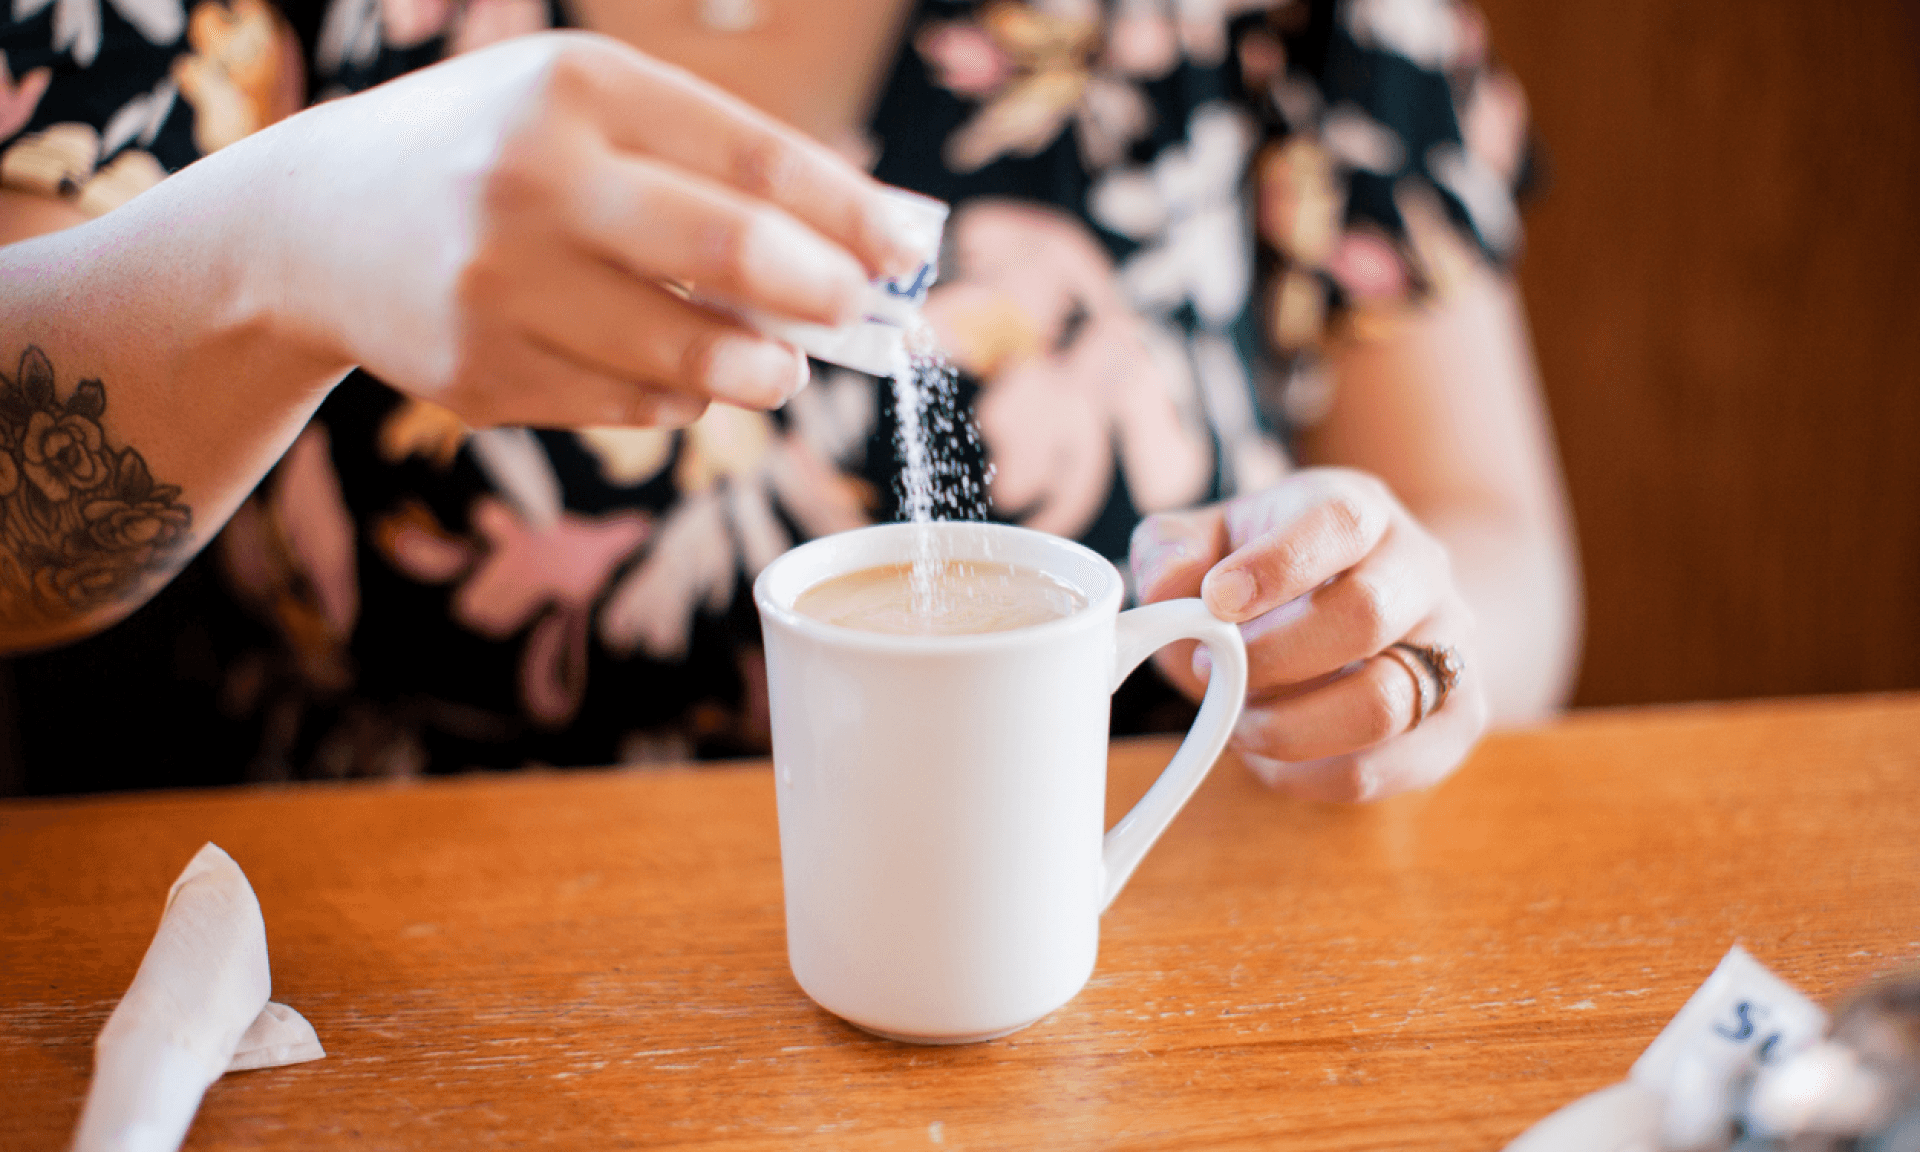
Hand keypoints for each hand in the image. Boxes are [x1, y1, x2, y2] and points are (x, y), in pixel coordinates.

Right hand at [224, 32, 927, 427]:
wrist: (315, 225)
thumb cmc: (492, 154)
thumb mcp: (585, 108)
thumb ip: (713, 161)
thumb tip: (866, 243)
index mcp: (574, 88)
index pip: (752, 157)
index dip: (850, 213)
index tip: (908, 251)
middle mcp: (530, 181)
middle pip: (728, 250)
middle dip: (822, 293)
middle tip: (858, 314)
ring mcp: (497, 287)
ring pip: (686, 354)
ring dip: (760, 369)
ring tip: (778, 363)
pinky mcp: (480, 376)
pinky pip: (629, 405)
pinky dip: (676, 395)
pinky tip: (672, 369)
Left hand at [1129, 468, 1487, 801]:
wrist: (1363, 609)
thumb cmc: (1271, 575)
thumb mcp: (1213, 540)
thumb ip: (1172, 548)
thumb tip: (1168, 584)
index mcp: (1361, 510)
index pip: (1341, 523)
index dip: (1276, 565)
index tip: (1215, 600)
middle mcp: (1422, 572)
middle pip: (1366, 615)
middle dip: (1269, 658)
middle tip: (1210, 672)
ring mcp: (1450, 649)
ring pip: (1383, 705)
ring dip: (1286, 727)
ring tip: (1236, 722)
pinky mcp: (1453, 723)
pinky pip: (1381, 769)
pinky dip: (1306, 776)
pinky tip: (1270, 756)